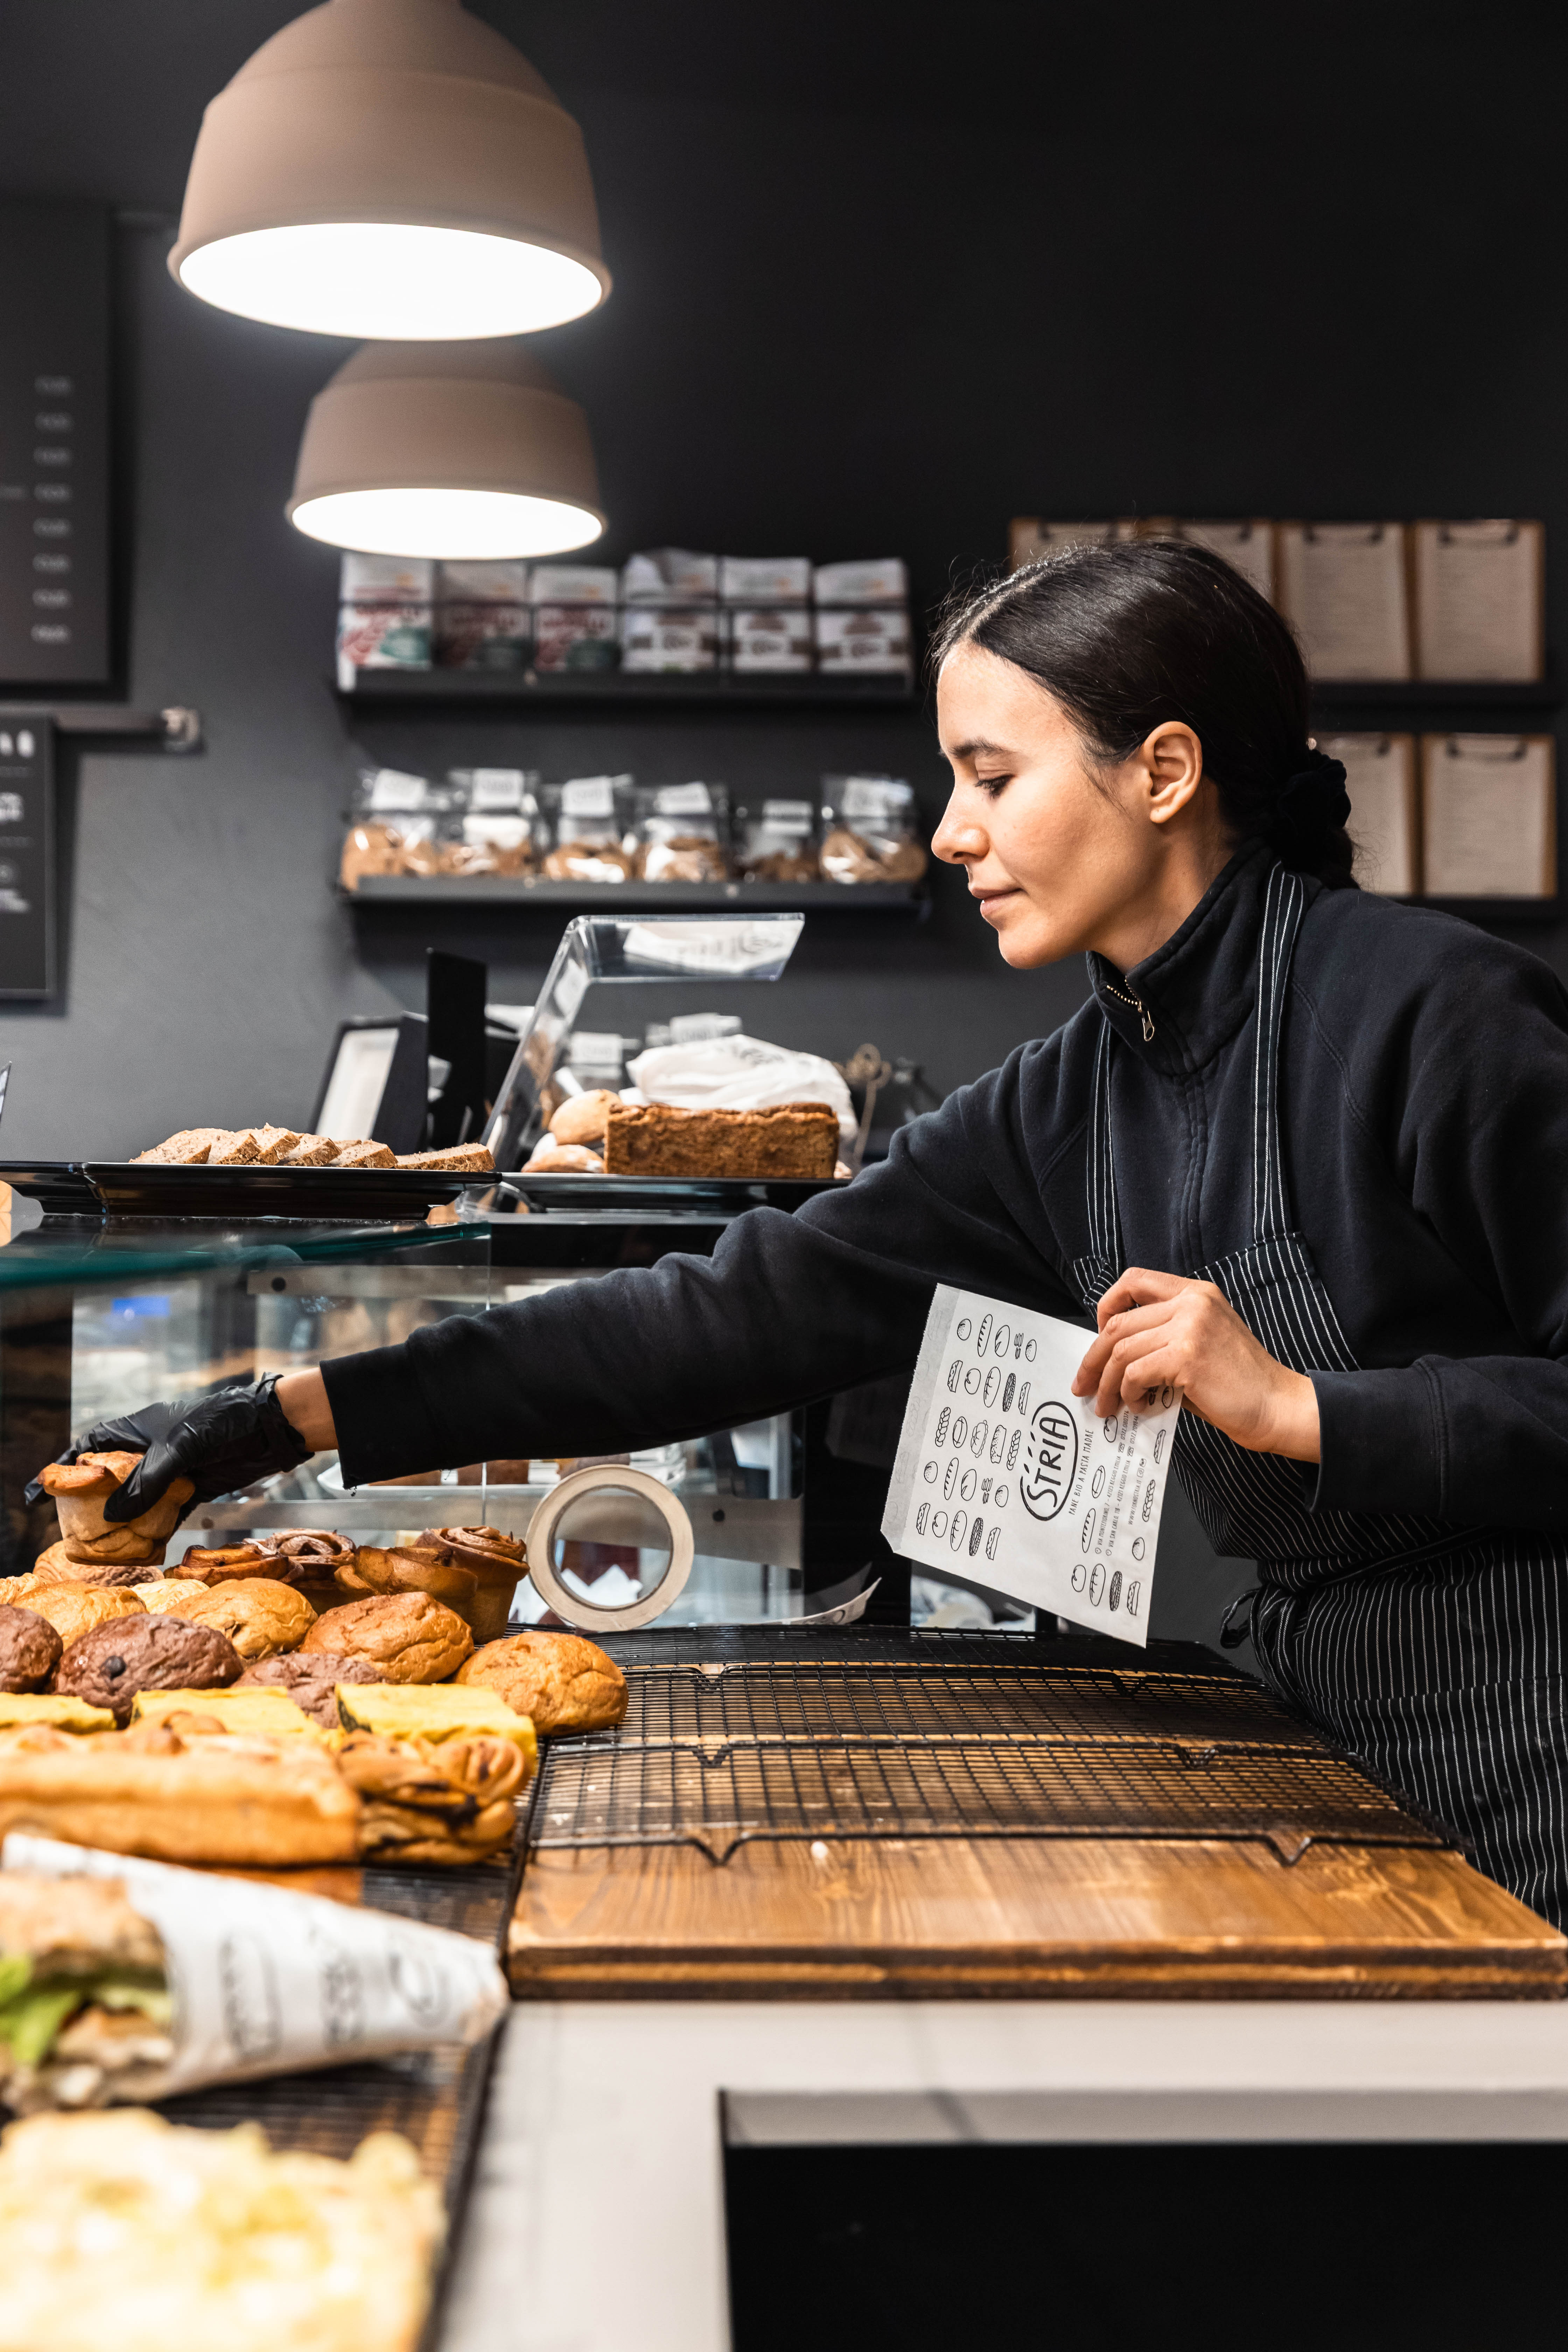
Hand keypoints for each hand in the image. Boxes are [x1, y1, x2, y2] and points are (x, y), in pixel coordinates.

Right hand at [24, 1377, 315, 1522]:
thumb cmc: (225, 1422)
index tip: (38, 1493)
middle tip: (66, 1529)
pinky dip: (150, 1532)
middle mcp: (150, 1451)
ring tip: (97, 1547)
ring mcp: (171, 1472)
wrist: (271, 1429)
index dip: (63, 1468)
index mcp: (139, 1429)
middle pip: (108, 1479)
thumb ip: (148, 1478)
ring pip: (134, 1501)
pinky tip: (138, 1551)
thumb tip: (114, 1515)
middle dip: (86, 1503)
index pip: (90, 1447)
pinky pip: (162, 1515)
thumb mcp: (182, 1445)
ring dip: (118, 1522)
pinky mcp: (192, 1490)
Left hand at [1071, 1267, 1320, 1461]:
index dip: (1107, 1306)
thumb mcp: (1200, 1344)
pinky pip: (1135, 1373)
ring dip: (1107, 1383)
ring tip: (1108, 1405)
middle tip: (1085, 1384)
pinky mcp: (1187, 1357)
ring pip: (1121, 1350)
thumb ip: (1162, 1339)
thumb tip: (1116, 1359)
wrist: (1278, 1406)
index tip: (1097, 1336)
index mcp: (1197, 1293)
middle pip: (1118, 1322)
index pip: (1134, 1280)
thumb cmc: (1240, 1384)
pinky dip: (1128, 1394)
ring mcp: (1191, 1327)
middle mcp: (1193, 1302)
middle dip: (1094, 1358)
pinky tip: (1137, 1406)